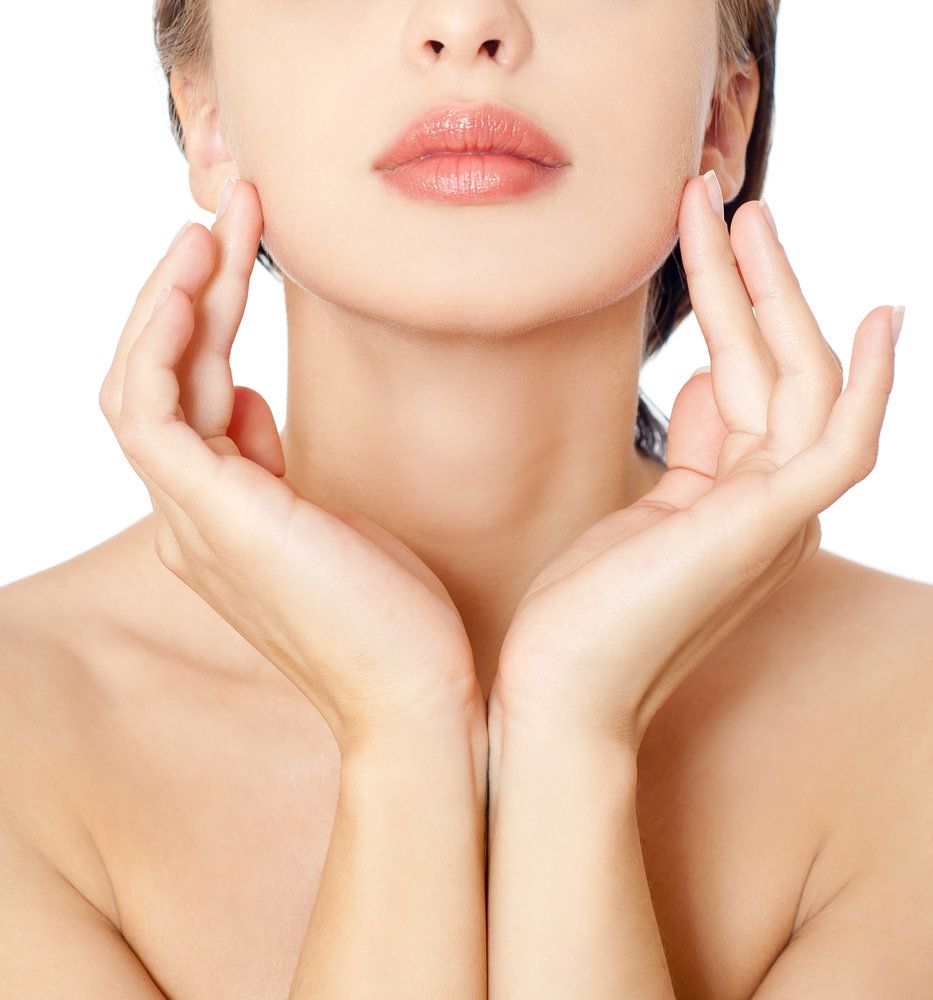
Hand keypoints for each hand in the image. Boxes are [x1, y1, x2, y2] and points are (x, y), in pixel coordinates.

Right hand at [98, 179, 483, 751]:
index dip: (205, 324)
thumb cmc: (394, 616)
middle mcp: (191, 517)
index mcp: (221, 517)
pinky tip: (194, 279)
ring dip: (173, 296)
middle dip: (190, 290)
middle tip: (229, 210)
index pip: (188, 401)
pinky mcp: (212, 516)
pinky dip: (160, 340)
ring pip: (147, 384)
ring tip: (213, 222)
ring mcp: (193, 520)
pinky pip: (150, 410)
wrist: (420, 695)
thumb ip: (274, 465)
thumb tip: (247, 401)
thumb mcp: (332, 521)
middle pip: (163, 379)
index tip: (242, 263)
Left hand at [489, 172, 899, 750]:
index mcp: (738, 499)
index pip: (752, 386)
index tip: (708, 251)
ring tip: (744, 210)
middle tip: (721, 201)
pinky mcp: (770, 524)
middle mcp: (770, 505)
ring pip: (798, 380)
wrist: (557, 686)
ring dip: (776, 291)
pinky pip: (840, 440)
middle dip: (750, 281)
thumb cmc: (585, 606)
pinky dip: (868, 382)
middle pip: (775, 368)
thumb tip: (708, 377)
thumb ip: (692, 443)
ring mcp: (775, 516)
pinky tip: (880, 316)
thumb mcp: (644, 506)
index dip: (733, 310)